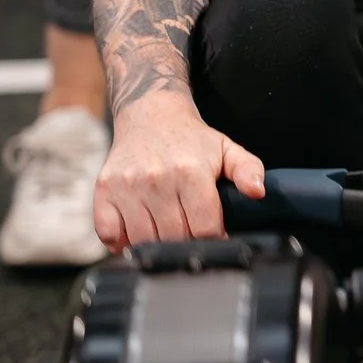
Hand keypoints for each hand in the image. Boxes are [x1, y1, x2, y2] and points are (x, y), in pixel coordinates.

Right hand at [93, 96, 265, 251]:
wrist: (151, 116)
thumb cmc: (192, 140)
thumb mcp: (227, 149)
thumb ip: (248, 170)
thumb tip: (258, 192)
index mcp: (191, 172)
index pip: (204, 227)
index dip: (213, 239)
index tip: (214, 238)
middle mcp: (157, 180)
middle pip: (174, 237)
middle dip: (187, 243)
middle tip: (191, 236)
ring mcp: (127, 186)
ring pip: (143, 240)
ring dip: (156, 246)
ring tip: (168, 236)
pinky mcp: (103, 191)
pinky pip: (109, 234)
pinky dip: (122, 243)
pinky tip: (137, 234)